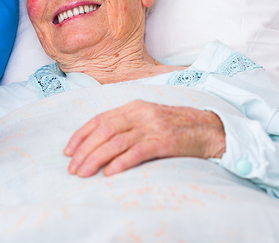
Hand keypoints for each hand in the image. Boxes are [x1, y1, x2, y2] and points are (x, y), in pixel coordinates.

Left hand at [64, 100, 225, 176]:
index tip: (68, 151)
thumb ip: (126, 124)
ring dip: (96, 158)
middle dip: (84, 150)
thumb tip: (98, 141)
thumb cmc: (175, 127)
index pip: (99, 119)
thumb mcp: (148, 118)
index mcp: (133, 106)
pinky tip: (109, 172)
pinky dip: (121, 162)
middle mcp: (141, 113)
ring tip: (84, 173)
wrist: (210, 129)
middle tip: (73, 168)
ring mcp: (153, 126)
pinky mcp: (165, 141)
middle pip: (104, 131)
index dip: (81, 135)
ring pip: (116, 142)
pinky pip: (138, 152)